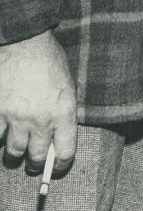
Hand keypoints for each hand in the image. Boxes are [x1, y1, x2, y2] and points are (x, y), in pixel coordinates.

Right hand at [0, 31, 77, 171]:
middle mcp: (40, 120)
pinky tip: (3, 134)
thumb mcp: (67, 84)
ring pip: (14, 151)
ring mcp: (16, 118)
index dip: (61, 164)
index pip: (65, 151)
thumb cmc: (50, 59)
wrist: (25, 42)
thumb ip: (63, 110)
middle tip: (35, 165)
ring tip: (17, 153)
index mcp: (63, 112)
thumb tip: (58, 132)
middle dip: (37, 164)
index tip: (58, 167)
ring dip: (16, 154)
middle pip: (37, 156)